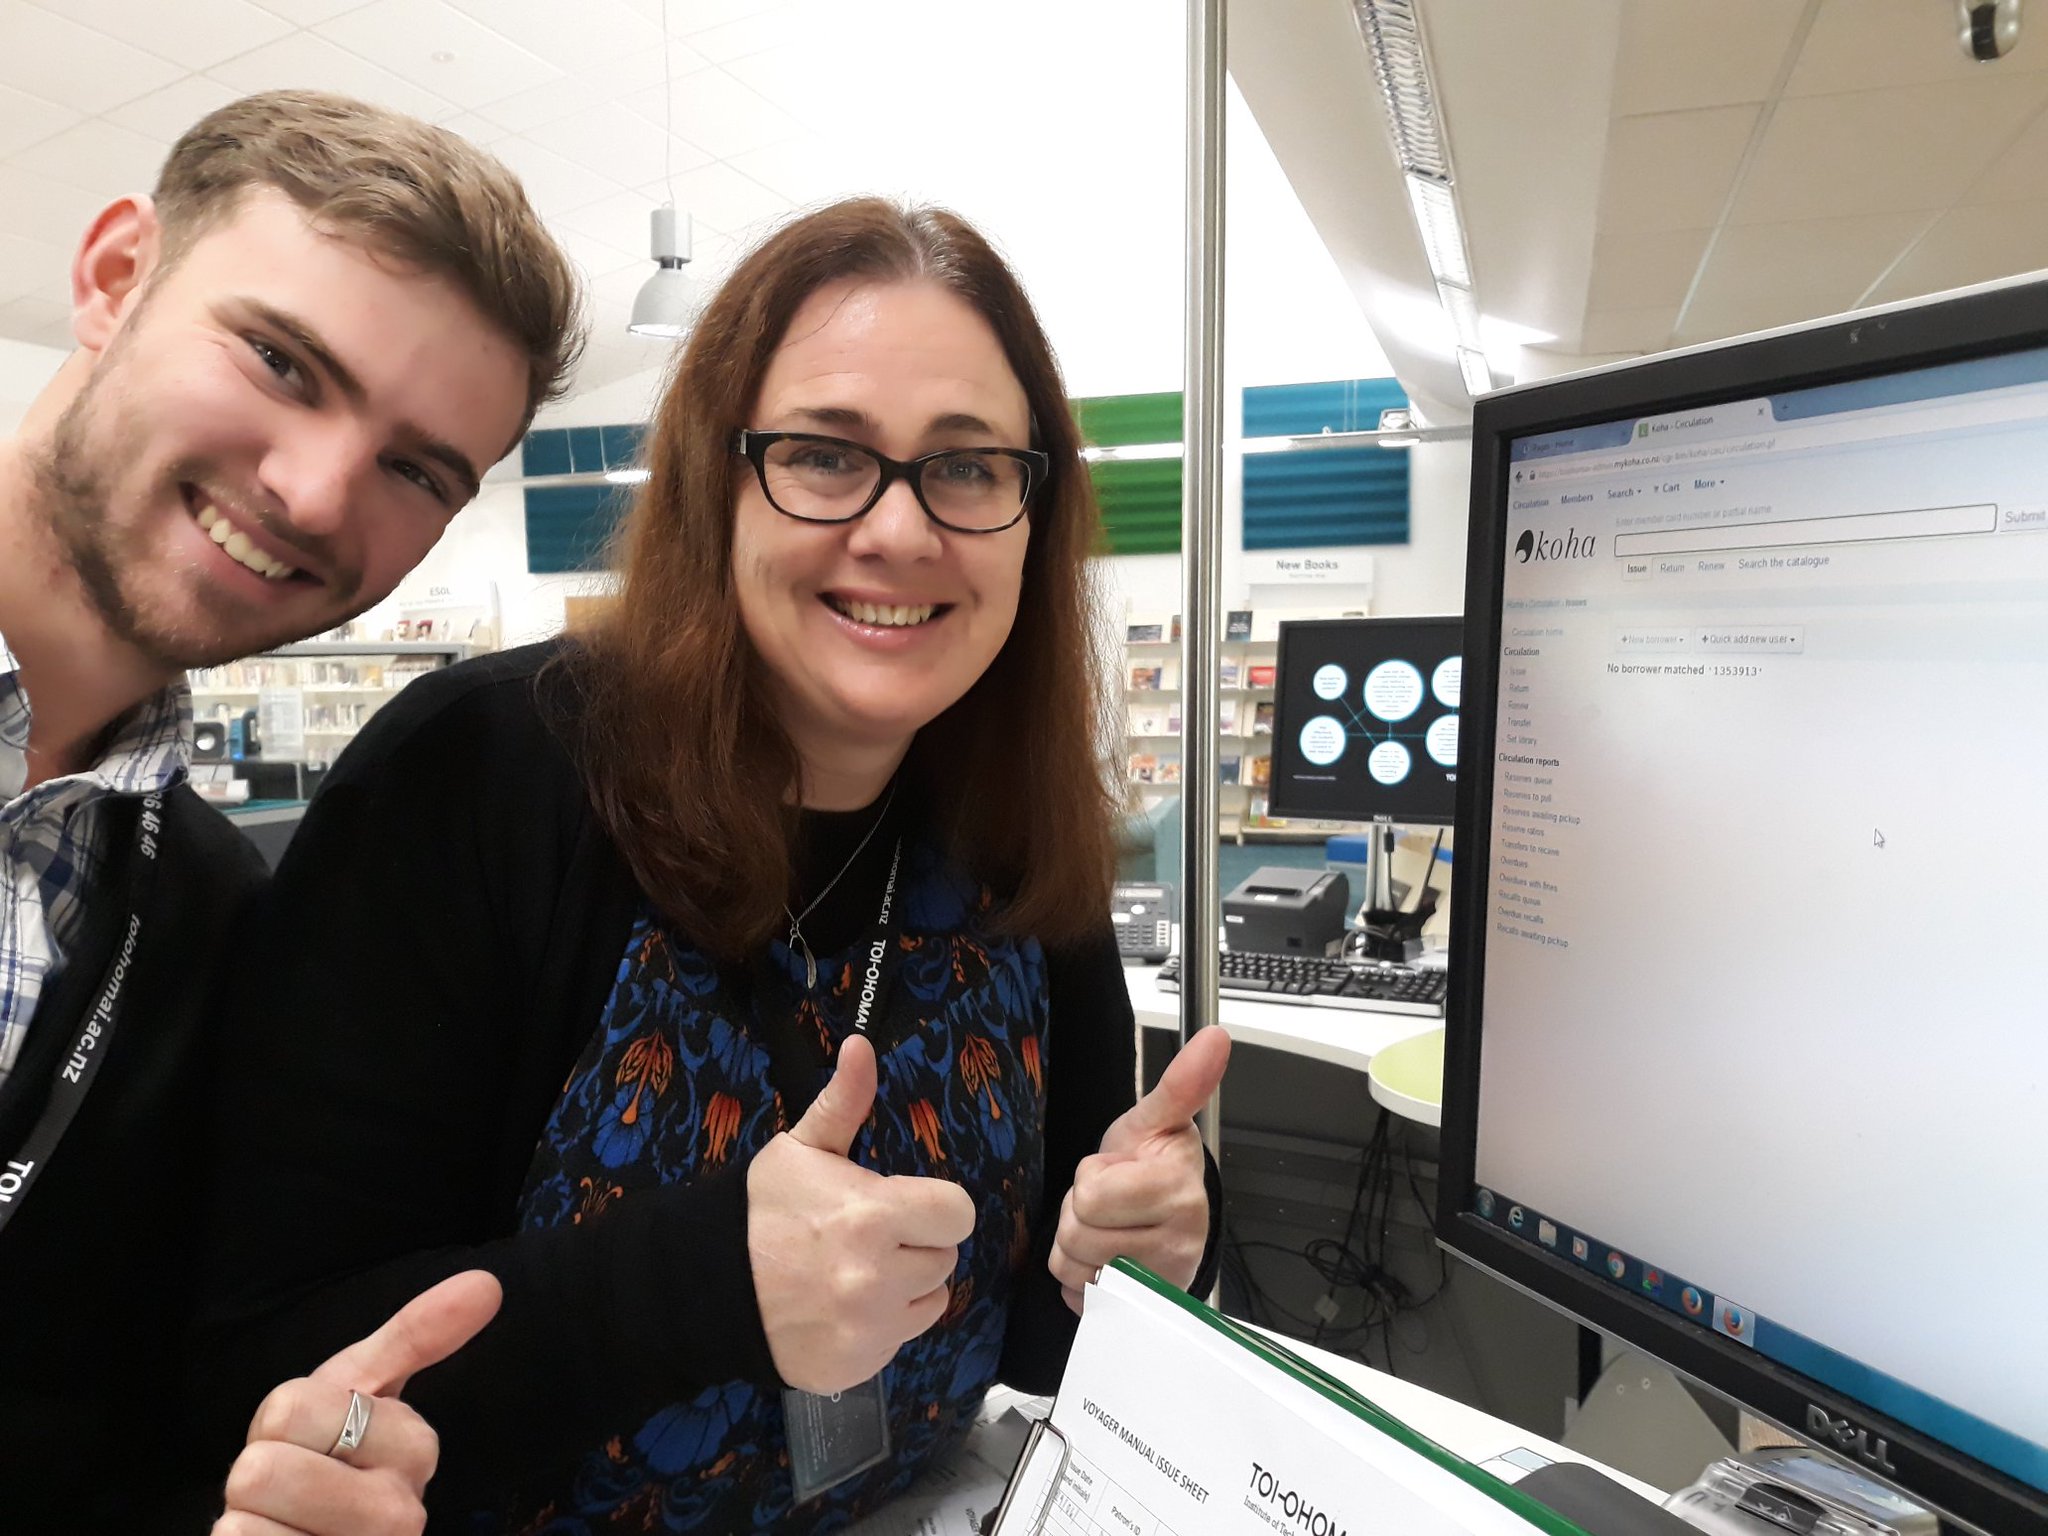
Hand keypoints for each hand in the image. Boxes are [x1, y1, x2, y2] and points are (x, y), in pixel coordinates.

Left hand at [212, 1270, 501, 1535]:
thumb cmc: (329, 1458)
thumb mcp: (360, 1388)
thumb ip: (417, 1334)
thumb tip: (488, 1281)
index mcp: (415, 1449)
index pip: (290, 1408)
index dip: (277, 1423)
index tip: (312, 1440)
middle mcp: (399, 1517)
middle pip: (263, 1471)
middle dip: (254, 1479)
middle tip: (288, 1491)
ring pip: (243, 1529)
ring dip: (244, 1525)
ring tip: (281, 1527)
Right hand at [749, 1033, 976, 1392]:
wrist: (704, 1286)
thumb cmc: (762, 1210)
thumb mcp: (801, 1149)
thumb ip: (844, 1101)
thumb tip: (862, 1045)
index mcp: (873, 1216)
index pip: (956, 1213)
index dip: (935, 1207)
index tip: (904, 1206)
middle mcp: (878, 1277)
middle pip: (944, 1258)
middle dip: (915, 1245)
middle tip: (869, 1238)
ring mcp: (869, 1329)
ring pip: (929, 1302)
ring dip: (905, 1288)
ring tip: (857, 1273)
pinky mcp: (859, 1366)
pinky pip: (898, 1340)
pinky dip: (880, 1326)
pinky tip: (843, 1308)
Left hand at [1050, 1025, 1230, 1313]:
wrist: (1168, 1218)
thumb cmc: (1154, 1165)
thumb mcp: (1155, 1120)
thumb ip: (1181, 1081)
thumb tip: (1215, 1037)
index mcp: (1177, 1193)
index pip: (1089, 1195)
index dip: (1091, 1179)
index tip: (1117, 1172)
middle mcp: (1177, 1245)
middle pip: (1076, 1236)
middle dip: (1080, 1215)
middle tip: (1109, 1204)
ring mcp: (1159, 1286)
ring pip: (1074, 1272)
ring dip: (1079, 1250)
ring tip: (1108, 1229)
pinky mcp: (1139, 1314)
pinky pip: (1079, 1301)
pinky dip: (1082, 1284)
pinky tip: (1106, 1261)